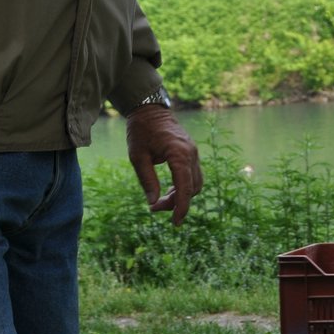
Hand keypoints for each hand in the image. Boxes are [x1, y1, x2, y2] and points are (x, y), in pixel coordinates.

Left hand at [125, 106, 202, 225]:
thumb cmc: (141, 131)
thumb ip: (147, 180)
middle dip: (177, 203)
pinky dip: (183, 187)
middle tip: (155, 208)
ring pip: (195, 183)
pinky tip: (168, 191)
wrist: (149, 110)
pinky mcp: (191, 153)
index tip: (175, 223)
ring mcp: (193, 153)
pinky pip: (193, 175)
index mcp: (179, 154)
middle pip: (192, 188)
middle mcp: (191, 154)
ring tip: (160, 201)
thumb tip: (153, 203)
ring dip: (181, 196)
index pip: (185, 187)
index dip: (182, 208)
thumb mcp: (138, 157)